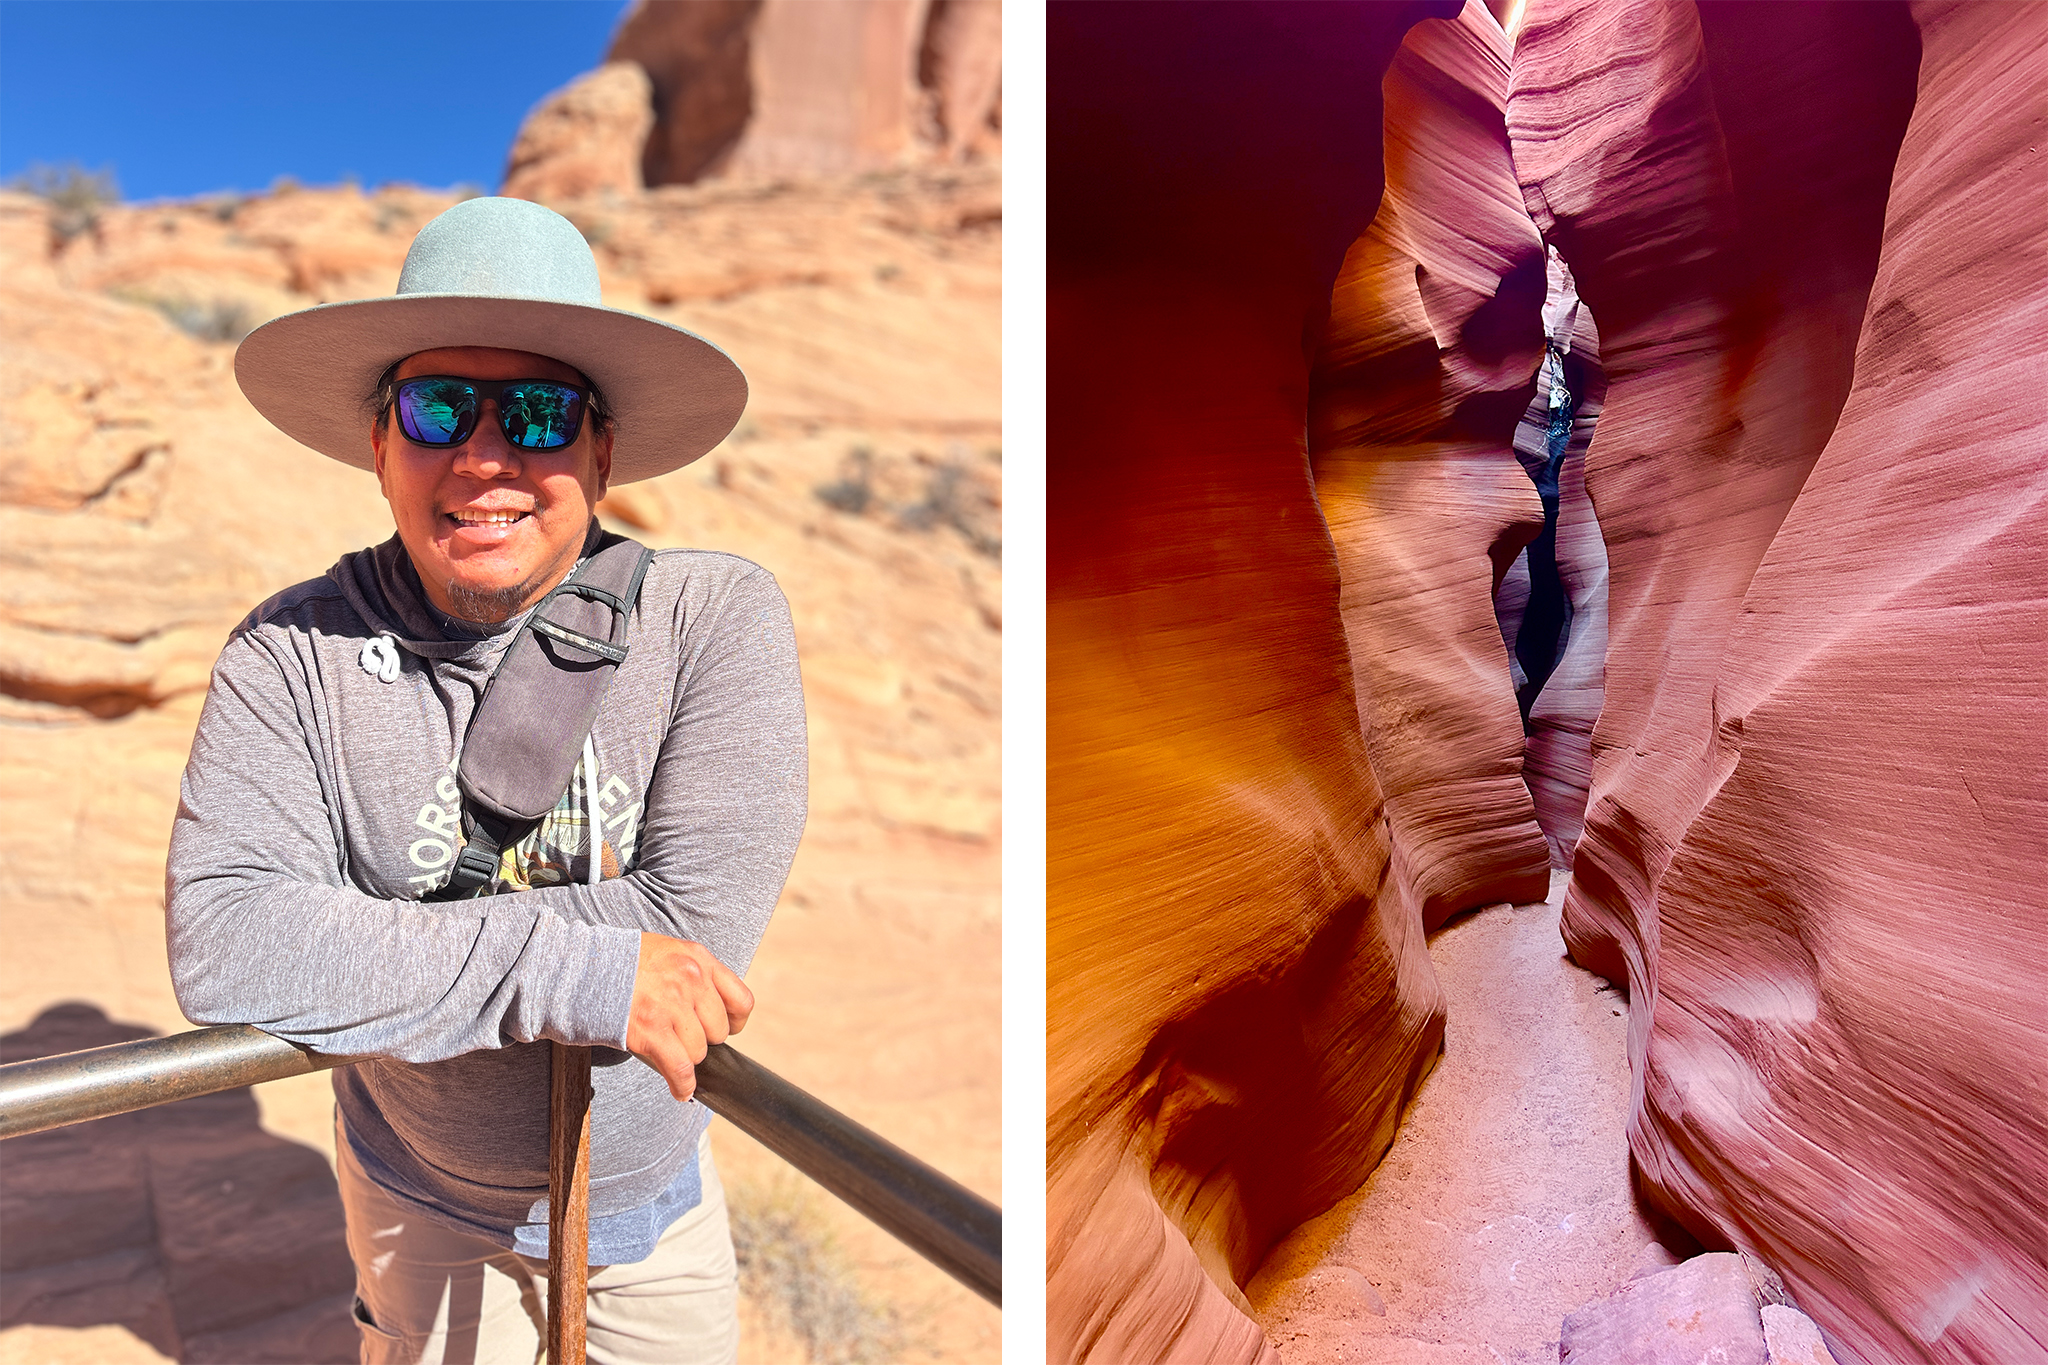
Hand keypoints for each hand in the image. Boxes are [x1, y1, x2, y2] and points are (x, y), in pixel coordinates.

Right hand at [624, 934, 753, 1101]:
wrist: (577, 967)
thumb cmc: (618, 962)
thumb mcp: (666, 952)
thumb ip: (691, 973)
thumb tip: (709, 1009)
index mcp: (698, 958)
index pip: (741, 1001)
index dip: (733, 1022)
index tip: (722, 1029)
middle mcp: (691, 979)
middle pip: (718, 1031)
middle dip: (701, 1039)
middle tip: (679, 1037)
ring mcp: (671, 1004)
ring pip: (699, 1051)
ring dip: (684, 1058)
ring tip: (666, 1050)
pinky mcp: (651, 1029)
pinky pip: (681, 1068)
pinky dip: (683, 1085)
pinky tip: (681, 1091)